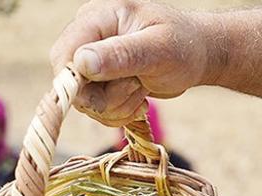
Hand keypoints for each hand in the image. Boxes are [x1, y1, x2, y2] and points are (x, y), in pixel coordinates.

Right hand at [50, 0, 222, 125]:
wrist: (197, 56)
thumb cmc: (184, 45)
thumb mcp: (159, 49)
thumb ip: (121, 54)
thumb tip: (82, 62)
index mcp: (97, 18)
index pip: (64, 54)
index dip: (76, 82)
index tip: (105, 96)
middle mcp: (87, 37)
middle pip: (70, 82)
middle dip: (103, 98)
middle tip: (136, 88)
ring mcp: (91, 60)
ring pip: (83, 100)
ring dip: (115, 107)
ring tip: (141, 90)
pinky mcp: (98, 81)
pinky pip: (94, 109)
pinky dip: (116, 113)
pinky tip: (138, 100)